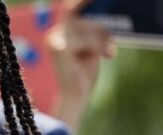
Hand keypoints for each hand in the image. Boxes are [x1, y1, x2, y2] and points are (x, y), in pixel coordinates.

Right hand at [47, 0, 114, 133]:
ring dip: (100, 41)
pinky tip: (108, 56)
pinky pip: (86, 39)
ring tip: (109, 53)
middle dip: (97, 28)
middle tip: (111, 41)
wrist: (76, 96)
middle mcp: (52, 35)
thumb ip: (91, 31)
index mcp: (57, 34)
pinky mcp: (59, 49)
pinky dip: (99, 47)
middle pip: (78, 17)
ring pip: (84, 27)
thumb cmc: (83, 74)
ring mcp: (53, 41)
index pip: (72, 11)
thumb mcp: (90, 46)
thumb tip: (99, 13)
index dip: (80, 4)